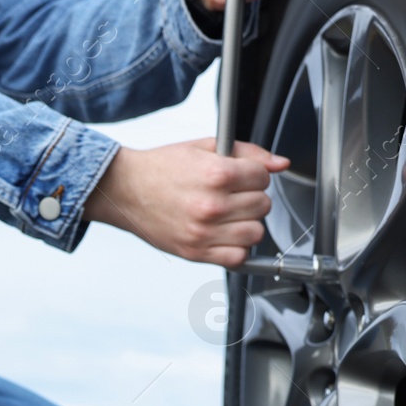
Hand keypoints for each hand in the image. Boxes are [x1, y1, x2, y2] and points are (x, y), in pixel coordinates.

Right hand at [84, 138, 288, 267]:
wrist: (125, 190)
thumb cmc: (160, 169)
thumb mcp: (204, 147)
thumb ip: (247, 153)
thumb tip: (280, 163)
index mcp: (216, 174)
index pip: (263, 178)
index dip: (255, 175)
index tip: (243, 177)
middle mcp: (212, 205)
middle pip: (262, 205)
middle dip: (252, 197)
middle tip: (233, 195)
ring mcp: (204, 232)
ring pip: (255, 232)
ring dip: (247, 223)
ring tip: (230, 216)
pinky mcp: (196, 252)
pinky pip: (238, 258)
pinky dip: (237, 248)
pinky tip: (225, 236)